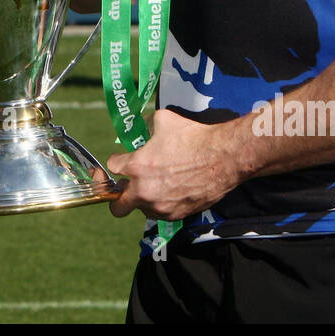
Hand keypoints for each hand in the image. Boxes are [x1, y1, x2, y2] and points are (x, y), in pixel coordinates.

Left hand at [107, 109, 236, 220]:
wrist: (222, 158)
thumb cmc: (193, 137)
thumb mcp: (164, 120)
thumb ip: (147, 125)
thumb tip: (144, 126)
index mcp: (136, 166)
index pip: (112, 167)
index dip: (118, 161)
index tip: (123, 160)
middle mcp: (143, 190)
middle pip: (117, 205)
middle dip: (117, 196)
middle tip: (126, 186)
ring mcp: (159, 206)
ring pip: (140, 209)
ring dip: (142, 199)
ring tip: (156, 184)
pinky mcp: (175, 215)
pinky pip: (160, 213)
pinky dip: (161, 204)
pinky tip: (171, 190)